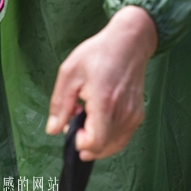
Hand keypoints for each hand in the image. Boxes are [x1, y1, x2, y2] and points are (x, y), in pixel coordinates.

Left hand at [45, 5, 157, 160]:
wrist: (128, 43)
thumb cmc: (98, 54)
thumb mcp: (69, 73)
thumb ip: (60, 105)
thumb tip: (53, 129)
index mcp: (104, 102)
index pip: (95, 142)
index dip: (79, 142)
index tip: (71, 127)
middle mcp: (123, 113)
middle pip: (103, 147)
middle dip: (85, 140)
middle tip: (75, 117)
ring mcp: (133, 116)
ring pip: (113, 145)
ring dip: (96, 138)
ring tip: (86, 113)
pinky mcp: (138, 115)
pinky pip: (122, 137)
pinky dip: (108, 134)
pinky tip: (98, 115)